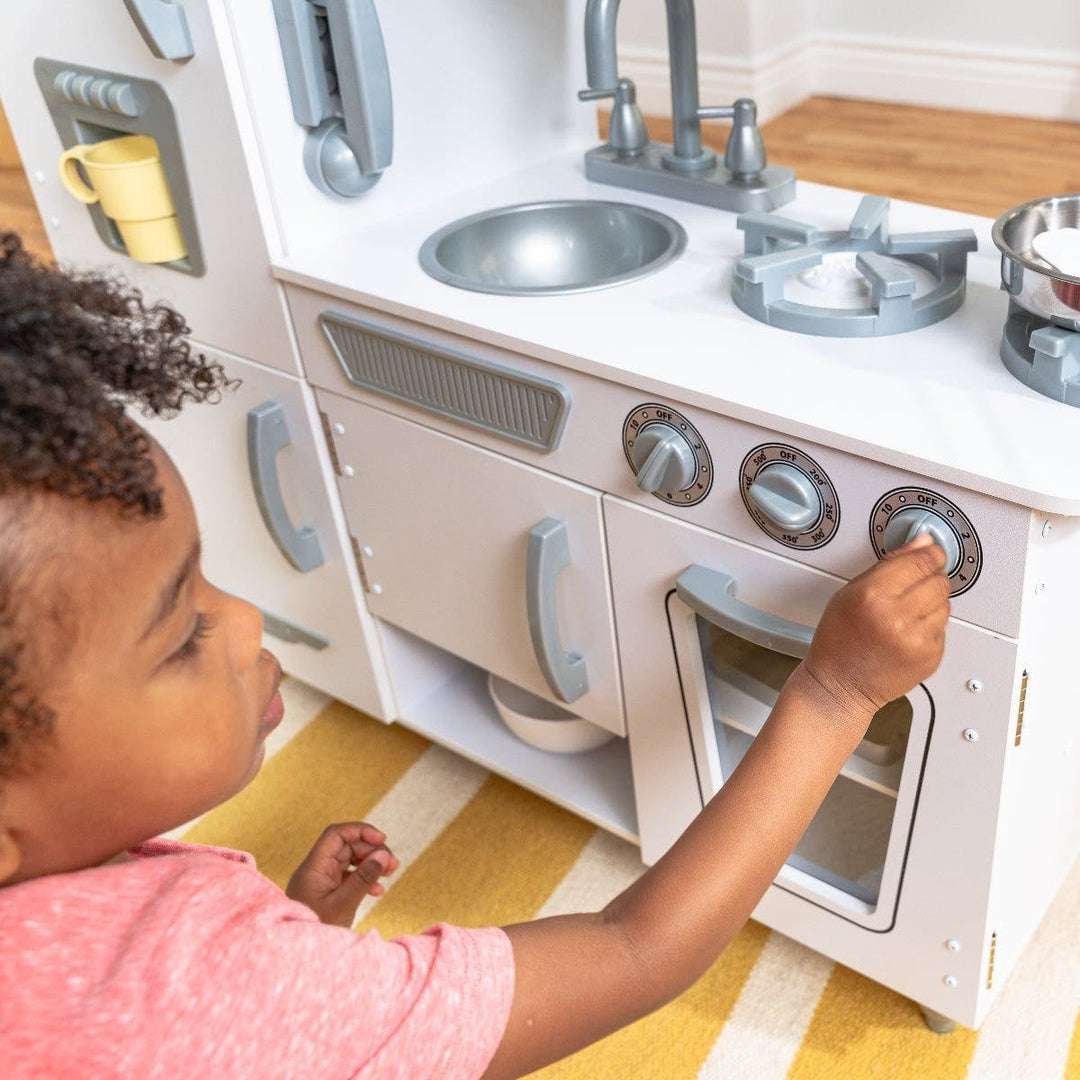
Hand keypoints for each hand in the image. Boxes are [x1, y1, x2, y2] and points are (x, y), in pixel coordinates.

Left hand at [285, 822, 398, 926]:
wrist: (297, 959)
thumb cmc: (317, 931)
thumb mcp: (343, 905)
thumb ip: (363, 878)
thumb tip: (383, 855)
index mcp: (314, 867)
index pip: (336, 835)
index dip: (360, 831)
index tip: (382, 840)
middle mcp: (316, 870)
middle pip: (346, 846)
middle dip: (371, 850)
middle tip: (393, 863)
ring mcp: (321, 882)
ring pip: (349, 861)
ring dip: (370, 864)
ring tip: (390, 873)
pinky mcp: (327, 893)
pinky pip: (348, 877)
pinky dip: (364, 879)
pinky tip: (378, 891)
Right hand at [800, 534, 949, 727]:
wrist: (840, 686)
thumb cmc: (838, 639)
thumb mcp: (849, 592)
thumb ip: (888, 565)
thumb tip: (921, 544)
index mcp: (874, 596)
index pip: (921, 561)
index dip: (930, 552)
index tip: (931, 550)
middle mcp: (899, 618)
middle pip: (939, 580)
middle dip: (930, 576)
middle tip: (913, 583)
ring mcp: (918, 640)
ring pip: (946, 603)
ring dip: (932, 601)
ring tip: (907, 611)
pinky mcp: (931, 657)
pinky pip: (943, 628)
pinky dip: (931, 625)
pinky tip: (908, 631)